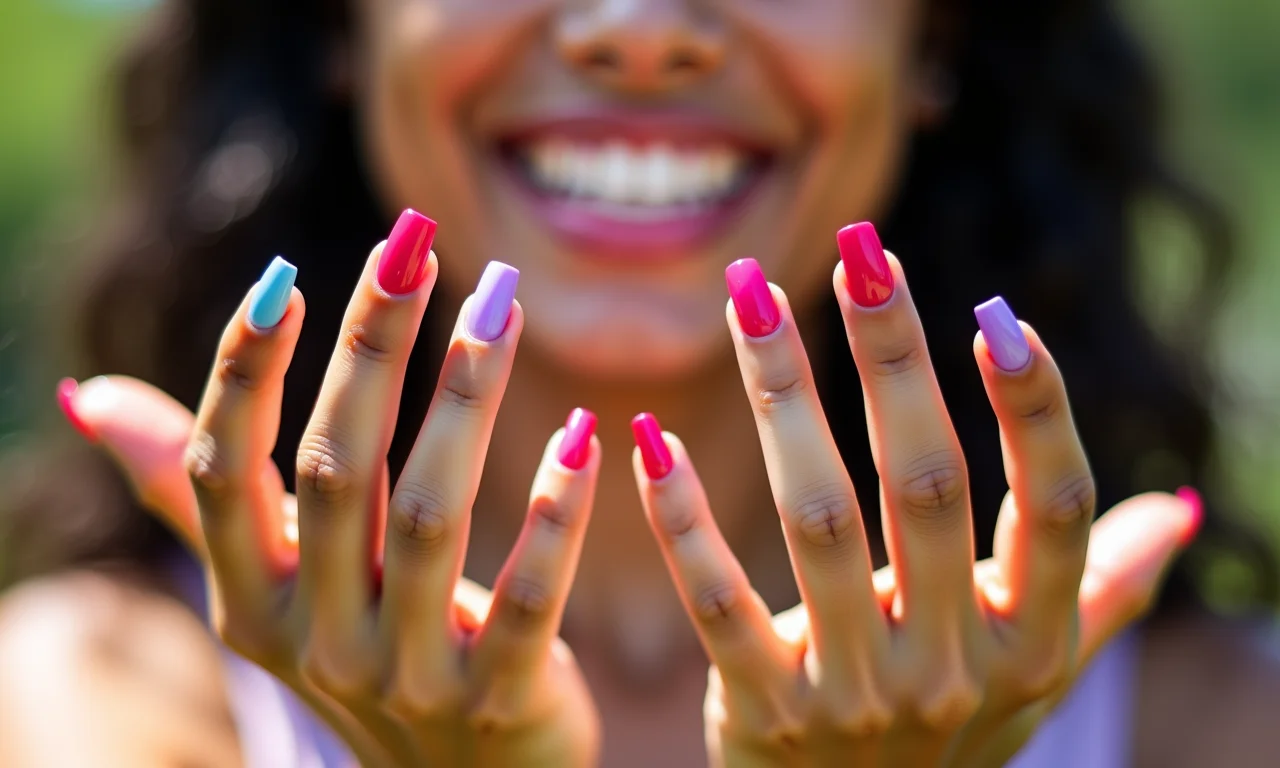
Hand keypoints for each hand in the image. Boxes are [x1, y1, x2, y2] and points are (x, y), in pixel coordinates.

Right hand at [63, 212, 600, 766]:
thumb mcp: (269, 585)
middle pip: (333, 471)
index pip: (224, 472)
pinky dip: (553, 517)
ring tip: (501, 306)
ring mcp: (406, 674)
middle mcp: (314, 637)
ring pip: (428, 518)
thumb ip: (195, 494)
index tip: (283, 276)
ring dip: (465, 401)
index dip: (243, 375)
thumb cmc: (359, 646)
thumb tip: (92, 396)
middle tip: (412, 244)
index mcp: (249, 599)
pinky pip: (526, 599)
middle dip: (370, 349)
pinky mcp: (498, 697)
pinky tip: (585, 438)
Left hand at [631, 226, 1199, 766]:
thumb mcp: (1038, 670)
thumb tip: (1181, 509)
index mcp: (1030, 640)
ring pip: (818, 521)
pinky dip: (684, 519)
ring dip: (784, 397)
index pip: (1050, 509)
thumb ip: (1099, 586)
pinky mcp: (765, 712)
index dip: (1033, 411)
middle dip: (892, 357)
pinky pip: (719, 602)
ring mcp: (856, 691)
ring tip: (750, 296)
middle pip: (925, 485)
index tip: (996, 313)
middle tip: (858, 249)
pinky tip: (648, 435)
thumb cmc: (952, 728)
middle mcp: (952, 663)